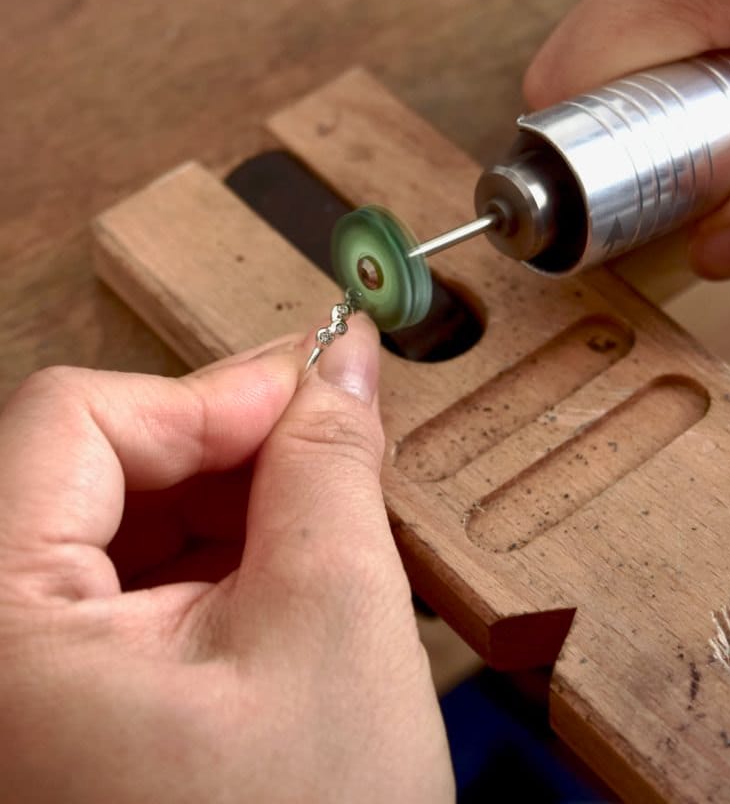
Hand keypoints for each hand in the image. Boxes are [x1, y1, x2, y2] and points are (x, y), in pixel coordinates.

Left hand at [0, 316, 453, 803]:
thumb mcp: (332, 625)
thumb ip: (328, 465)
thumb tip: (344, 362)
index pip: (76, 420)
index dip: (210, 394)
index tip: (315, 388)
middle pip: (81, 469)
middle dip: (217, 450)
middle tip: (324, 448)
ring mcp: (8, 694)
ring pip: (99, 527)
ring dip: (212, 508)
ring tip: (310, 530)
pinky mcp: (44, 719)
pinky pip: (106, 594)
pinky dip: (193, 570)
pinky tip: (267, 588)